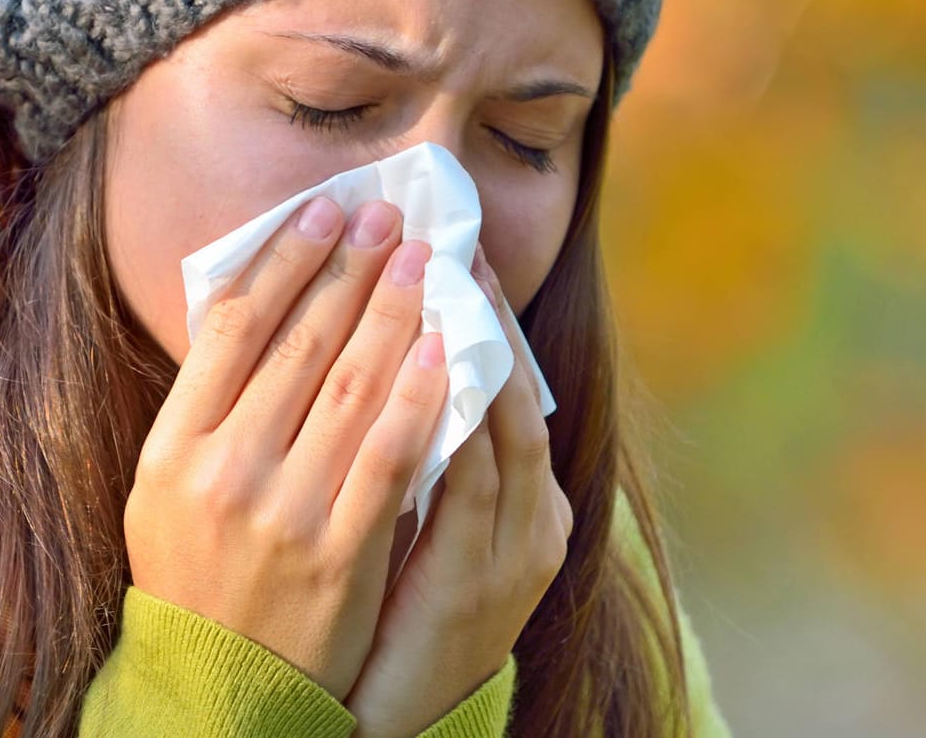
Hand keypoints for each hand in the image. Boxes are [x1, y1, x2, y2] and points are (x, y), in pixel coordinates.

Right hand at [124, 197, 449, 699]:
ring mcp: (281, 513)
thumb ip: (206, 410)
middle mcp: (221, 471)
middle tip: (389, 216)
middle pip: (298, 343)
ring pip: (349, 387)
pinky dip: (420, 397)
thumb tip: (259, 310)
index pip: (234, 327)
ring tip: (423, 261)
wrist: (220, 690)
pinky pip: (389, 457)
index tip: (324, 211)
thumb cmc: (197, 577)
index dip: (285, 259)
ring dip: (392, 313)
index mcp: (171, 448)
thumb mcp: (165, 491)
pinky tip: (445, 350)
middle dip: (349, 268)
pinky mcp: (339, 553)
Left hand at [344, 243, 573, 736]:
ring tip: (435, 274)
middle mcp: (535, 517)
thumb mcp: (426, 523)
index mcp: (527, 500)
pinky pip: (468, 480)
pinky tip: (433, 364)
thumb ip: (420, 451)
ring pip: (502, 423)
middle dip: (478, 311)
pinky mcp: (481, 581)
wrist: (399, 716)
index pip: (510, 385)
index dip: (485, 315)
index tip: (455, 249)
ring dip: (467, 345)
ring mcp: (517, 550)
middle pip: (515, 390)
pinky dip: (454, 415)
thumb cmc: (400, 610)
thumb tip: (390, 360)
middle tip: (445, 236)